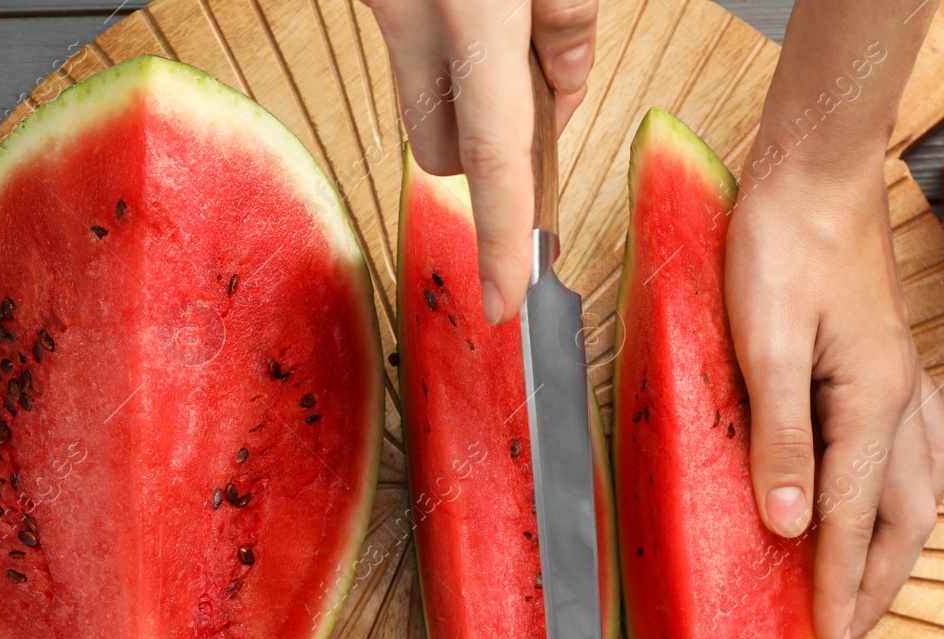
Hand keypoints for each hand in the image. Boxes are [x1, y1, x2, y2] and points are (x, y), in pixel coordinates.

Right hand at [361, 0, 597, 322]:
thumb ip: (564, 12)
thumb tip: (566, 76)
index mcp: (466, 8)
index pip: (492, 157)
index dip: (500, 242)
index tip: (504, 302)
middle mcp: (406, 15)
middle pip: (442, 150)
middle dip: (492, 148)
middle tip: (543, 79)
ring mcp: (377, 7)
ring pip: (424, 101)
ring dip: (470, 90)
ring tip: (508, 14)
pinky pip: (411, 47)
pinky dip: (446, 41)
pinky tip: (472, 0)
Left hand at [724, 161, 943, 638]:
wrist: (814, 174)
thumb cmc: (780, 248)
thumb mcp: (763, 344)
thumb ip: (778, 435)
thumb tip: (786, 525)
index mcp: (868, 401)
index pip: (851, 518)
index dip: (836, 586)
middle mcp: (899, 398)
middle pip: (901, 516)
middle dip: (874, 584)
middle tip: (847, 638)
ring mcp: (903, 379)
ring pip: (920, 486)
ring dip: (897, 546)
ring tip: (869, 588)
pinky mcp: (891, 362)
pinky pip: (921, 447)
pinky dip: (910, 492)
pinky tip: (898, 497)